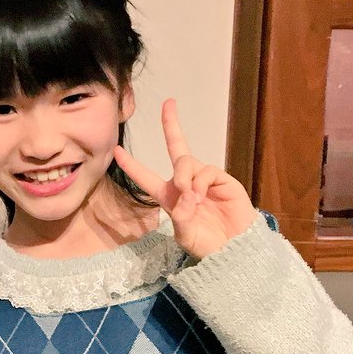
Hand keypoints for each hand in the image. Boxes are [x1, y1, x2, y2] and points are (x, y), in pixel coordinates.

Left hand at [113, 99, 256, 258]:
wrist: (235, 249)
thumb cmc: (208, 244)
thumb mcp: (186, 235)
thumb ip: (181, 217)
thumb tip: (185, 195)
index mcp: (169, 196)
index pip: (145, 176)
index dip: (131, 164)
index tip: (117, 150)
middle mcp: (185, 182)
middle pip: (177, 146)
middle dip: (171, 124)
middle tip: (168, 103)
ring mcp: (204, 179)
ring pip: (187, 161)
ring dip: (183, 177)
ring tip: (192, 199)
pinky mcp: (222, 180)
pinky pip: (206, 171)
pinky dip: (199, 182)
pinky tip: (200, 197)